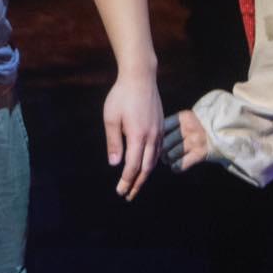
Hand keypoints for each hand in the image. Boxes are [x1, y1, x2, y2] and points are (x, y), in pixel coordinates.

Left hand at [102, 72, 162, 200]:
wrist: (140, 77)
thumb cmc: (121, 96)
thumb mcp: (111, 118)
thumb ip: (114, 142)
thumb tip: (115, 164)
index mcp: (138, 136)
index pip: (132, 166)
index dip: (126, 181)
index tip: (120, 191)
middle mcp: (152, 137)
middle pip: (146, 168)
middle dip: (137, 183)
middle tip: (129, 195)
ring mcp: (158, 131)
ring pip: (154, 160)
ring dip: (145, 174)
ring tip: (137, 184)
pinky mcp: (161, 125)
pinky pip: (158, 150)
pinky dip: (152, 161)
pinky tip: (146, 164)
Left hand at [161, 110, 209, 171]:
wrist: (225, 131)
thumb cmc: (203, 126)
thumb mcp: (189, 119)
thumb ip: (175, 125)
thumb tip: (156, 136)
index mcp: (183, 117)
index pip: (163, 127)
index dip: (156, 136)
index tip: (155, 141)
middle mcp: (188, 128)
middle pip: (165, 142)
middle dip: (160, 150)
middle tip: (161, 154)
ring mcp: (194, 141)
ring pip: (171, 154)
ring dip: (167, 159)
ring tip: (168, 159)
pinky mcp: (200, 154)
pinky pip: (180, 164)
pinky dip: (176, 167)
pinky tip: (176, 166)